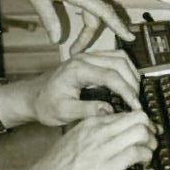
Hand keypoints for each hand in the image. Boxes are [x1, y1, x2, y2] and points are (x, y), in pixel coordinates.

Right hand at [0, 111, 156, 169]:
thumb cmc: (55, 169)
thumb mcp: (72, 141)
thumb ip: (90, 136)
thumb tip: (107, 140)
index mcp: (89, 123)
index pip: (123, 113)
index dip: (137, 122)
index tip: (142, 131)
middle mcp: (99, 130)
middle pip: (137, 116)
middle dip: (150, 128)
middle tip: (151, 139)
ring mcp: (105, 147)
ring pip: (141, 131)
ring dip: (151, 142)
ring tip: (149, 152)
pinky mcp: (111, 165)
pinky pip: (139, 152)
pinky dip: (146, 157)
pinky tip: (143, 163)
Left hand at [14, 0, 132, 53]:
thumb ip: (49, 18)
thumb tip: (57, 40)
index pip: (103, 11)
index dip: (117, 25)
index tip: (129, 37)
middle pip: (98, 16)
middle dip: (89, 36)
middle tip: (74, 51)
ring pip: (97, 8)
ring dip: (91, 26)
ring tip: (79, 42)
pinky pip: (93, 0)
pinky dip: (91, 15)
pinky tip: (82, 22)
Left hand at [26, 50, 144, 126]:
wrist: (32, 96)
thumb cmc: (45, 105)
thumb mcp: (64, 112)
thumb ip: (87, 111)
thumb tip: (110, 111)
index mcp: (77, 70)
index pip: (111, 76)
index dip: (127, 91)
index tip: (136, 106)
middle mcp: (83, 58)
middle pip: (119, 62)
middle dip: (132, 82)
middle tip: (137, 102)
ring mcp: (87, 56)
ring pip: (119, 57)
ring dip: (131, 74)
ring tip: (135, 94)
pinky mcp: (89, 60)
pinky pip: (114, 58)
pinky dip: (125, 69)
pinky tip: (127, 85)